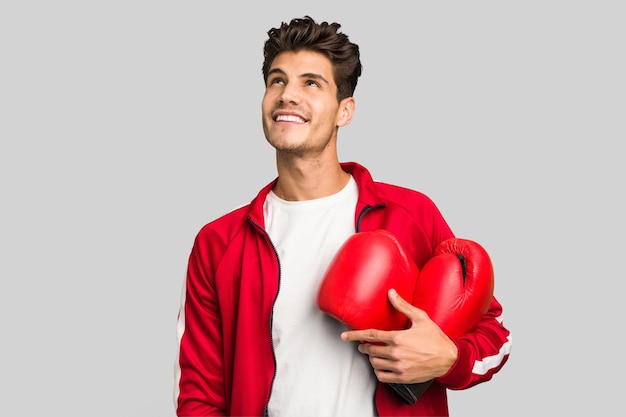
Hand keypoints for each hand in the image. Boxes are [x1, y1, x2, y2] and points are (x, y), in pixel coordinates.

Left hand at [341, 288, 458, 383]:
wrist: (449, 359)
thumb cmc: (435, 338)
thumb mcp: (420, 318)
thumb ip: (403, 306)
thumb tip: (391, 292)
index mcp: (398, 337)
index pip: (370, 335)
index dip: (355, 335)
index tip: (344, 336)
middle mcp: (397, 353)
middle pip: (370, 350)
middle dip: (364, 347)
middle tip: (363, 345)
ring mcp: (399, 367)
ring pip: (374, 363)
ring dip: (371, 358)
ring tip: (375, 354)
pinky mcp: (403, 377)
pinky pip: (382, 376)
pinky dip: (378, 371)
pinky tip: (381, 366)